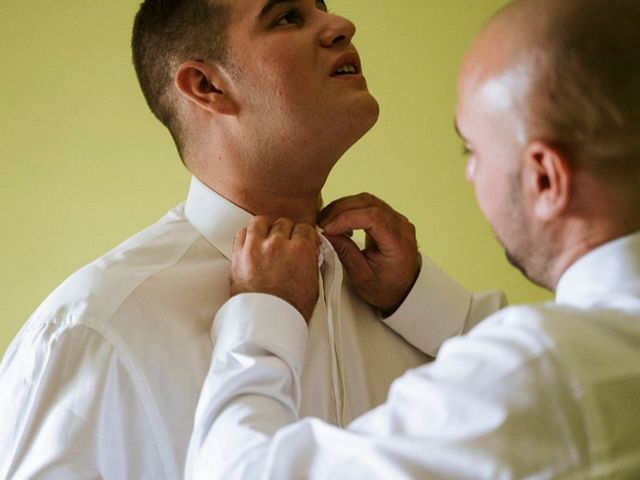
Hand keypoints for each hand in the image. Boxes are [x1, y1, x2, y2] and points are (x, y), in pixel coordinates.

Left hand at [231, 216, 319, 320]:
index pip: (304, 228)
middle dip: (286, 232)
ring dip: (266, 229)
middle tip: (285, 242)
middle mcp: (278, 244)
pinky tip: (252, 244)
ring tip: (267, 238)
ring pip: (261, 222)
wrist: (267, 323)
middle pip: (283, 223)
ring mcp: (256, 248)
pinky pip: (242, 233)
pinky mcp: (239, 255)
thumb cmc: (290, 308)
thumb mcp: (313, 283)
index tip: (301, 239)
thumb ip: (311, 261)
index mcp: (301, 250)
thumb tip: (311, 250)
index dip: (303, 235)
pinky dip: (247, 236)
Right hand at [318, 193, 419, 314]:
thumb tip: (325, 233)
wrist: (404, 288)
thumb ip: (345, 252)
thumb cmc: (386, 287)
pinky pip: (367, 205)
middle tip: (319, 223)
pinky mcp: (389, 217)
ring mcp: (396, 218)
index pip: (373, 217)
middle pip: (368, 203)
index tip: (326, 228)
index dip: (346, 218)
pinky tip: (338, 223)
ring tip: (325, 222)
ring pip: (366, 200)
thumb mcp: (362, 277)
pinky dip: (349, 210)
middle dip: (340, 210)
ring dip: (342, 208)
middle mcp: (401, 225)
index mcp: (398, 242)